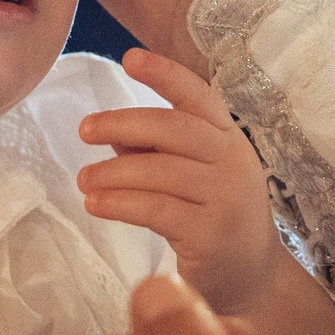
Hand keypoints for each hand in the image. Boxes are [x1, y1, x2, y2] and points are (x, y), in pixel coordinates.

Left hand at [78, 48, 282, 317]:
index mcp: (228, 137)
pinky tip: (95, 203)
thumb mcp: (190, 174)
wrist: (251, 276)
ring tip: (83, 179)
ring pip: (161, 171)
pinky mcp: (211, 234)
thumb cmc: (212, 214)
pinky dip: (119, 203)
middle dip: (123, 124)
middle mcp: (233, 160)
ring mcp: (226, 197)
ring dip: (113, 172)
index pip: (199, 96)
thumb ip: (155, 151)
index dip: (165, 74)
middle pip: (175, 128)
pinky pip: (157, 210)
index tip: (129, 58)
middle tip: (84, 130)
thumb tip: (110, 133)